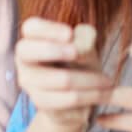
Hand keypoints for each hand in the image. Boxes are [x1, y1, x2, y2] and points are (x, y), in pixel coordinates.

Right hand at [16, 17, 112, 131]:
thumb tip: (83, 43)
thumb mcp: (84, 48)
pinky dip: (91, 95)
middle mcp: (24, 60)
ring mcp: (29, 82)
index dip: (48, 29)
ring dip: (90, 80)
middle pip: (27, 50)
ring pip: (60, 78)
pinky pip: (68, 98)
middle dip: (55, 50)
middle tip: (77, 53)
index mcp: (33, 39)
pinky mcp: (40, 103)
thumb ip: (84, 41)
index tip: (70, 33)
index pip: (31, 28)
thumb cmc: (79, 66)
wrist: (77, 101)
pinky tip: (103, 94)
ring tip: (108, 81)